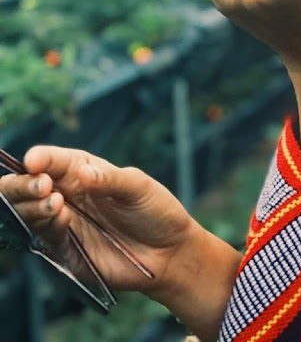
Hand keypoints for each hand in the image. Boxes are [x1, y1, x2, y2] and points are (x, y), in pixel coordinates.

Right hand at [0, 145, 192, 293]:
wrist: (168, 252)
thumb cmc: (156, 211)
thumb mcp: (139, 187)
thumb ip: (110, 180)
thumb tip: (83, 172)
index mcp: (83, 170)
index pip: (52, 160)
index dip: (40, 158)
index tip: (33, 161)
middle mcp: (67, 194)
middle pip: (28, 186)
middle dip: (23, 183)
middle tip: (41, 185)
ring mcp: (64, 223)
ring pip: (28, 212)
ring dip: (33, 206)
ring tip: (54, 202)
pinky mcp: (65, 250)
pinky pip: (44, 238)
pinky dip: (47, 227)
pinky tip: (61, 218)